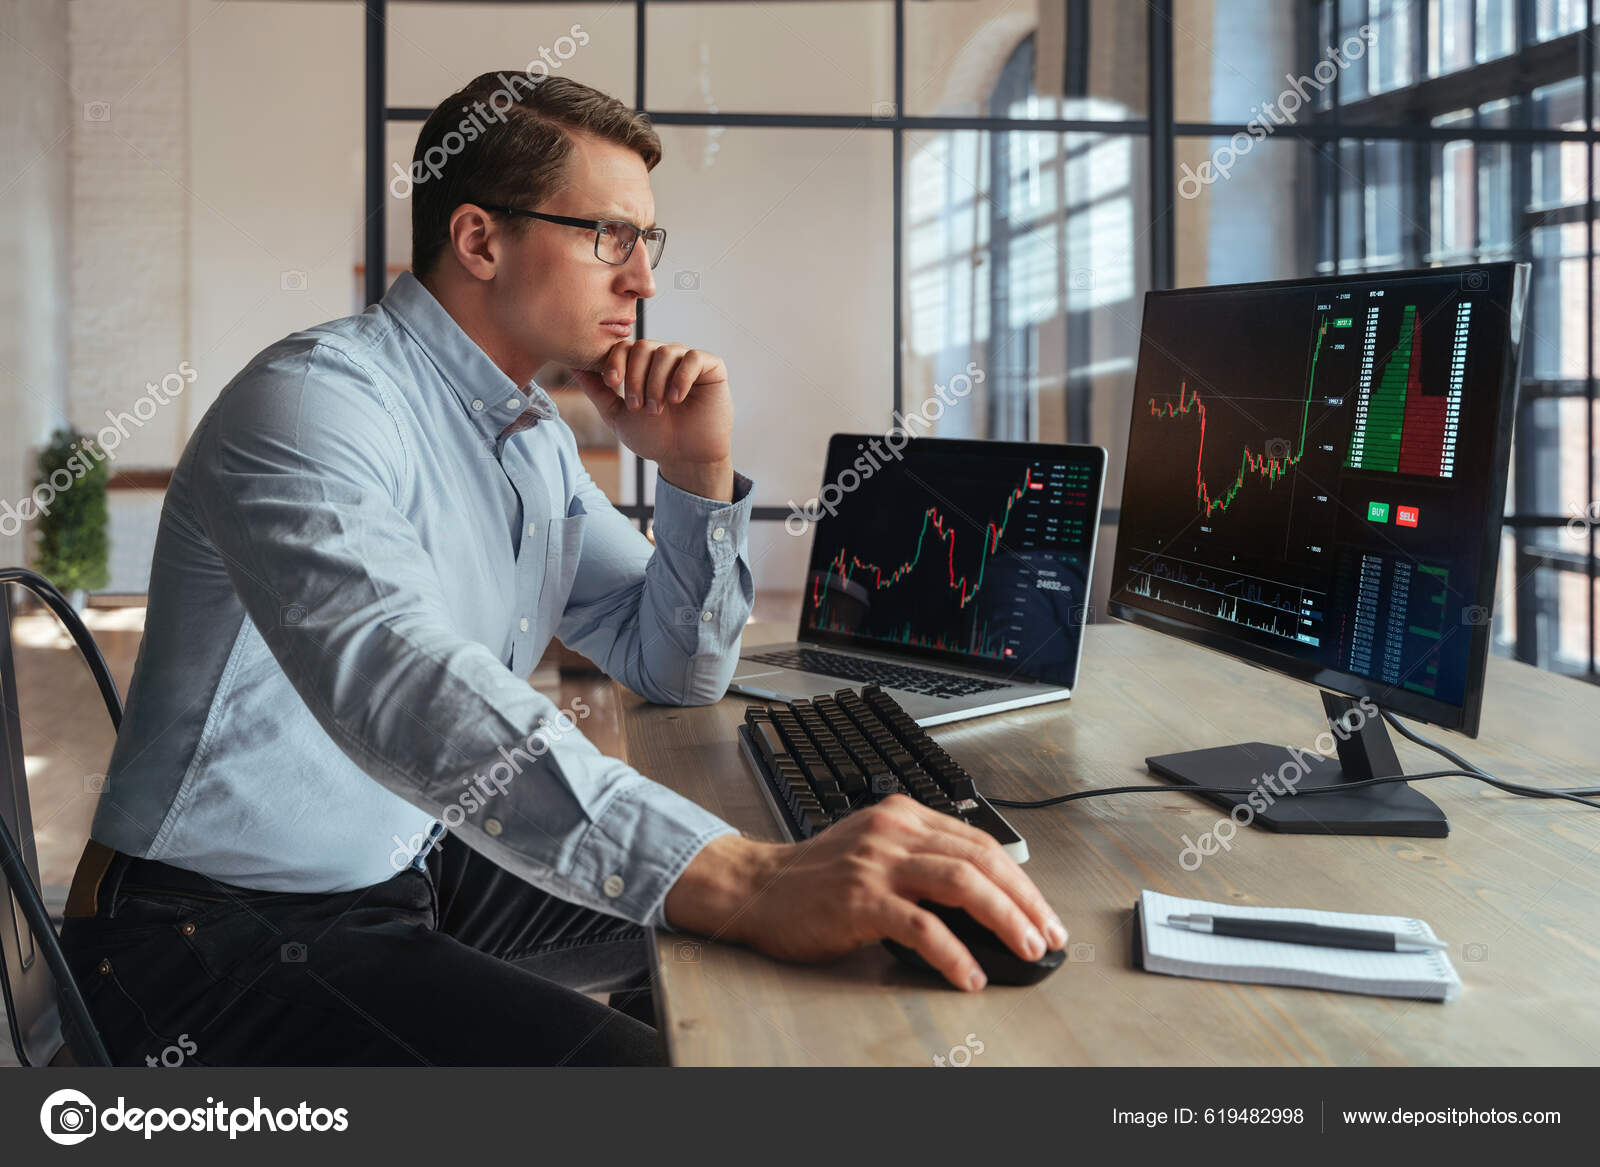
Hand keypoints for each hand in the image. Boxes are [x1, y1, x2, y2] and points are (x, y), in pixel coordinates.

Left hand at [571, 339, 732, 499]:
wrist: (684, 458)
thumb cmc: (654, 438)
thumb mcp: (617, 415)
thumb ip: (597, 390)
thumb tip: (573, 365)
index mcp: (643, 367)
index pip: (625, 347)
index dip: (616, 361)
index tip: (612, 384)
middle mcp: (665, 360)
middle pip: (644, 347)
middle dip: (636, 376)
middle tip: (637, 406)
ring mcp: (688, 362)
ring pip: (666, 351)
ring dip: (656, 382)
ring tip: (657, 408)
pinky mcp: (712, 368)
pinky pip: (693, 358)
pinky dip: (681, 377)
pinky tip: (676, 399)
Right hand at [663, 795, 1067, 991]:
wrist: (756, 887)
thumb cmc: (815, 878)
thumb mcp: (875, 851)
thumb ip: (922, 861)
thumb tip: (982, 901)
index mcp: (903, 815)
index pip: (980, 843)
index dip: (1020, 881)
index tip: (1042, 913)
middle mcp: (894, 831)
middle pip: (981, 860)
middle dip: (1024, 901)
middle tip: (1048, 935)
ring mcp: (877, 863)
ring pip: (962, 885)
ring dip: (1004, 920)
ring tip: (1026, 949)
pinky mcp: (860, 899)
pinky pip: (921, 926)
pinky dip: (953, 952)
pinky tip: (967, 974)